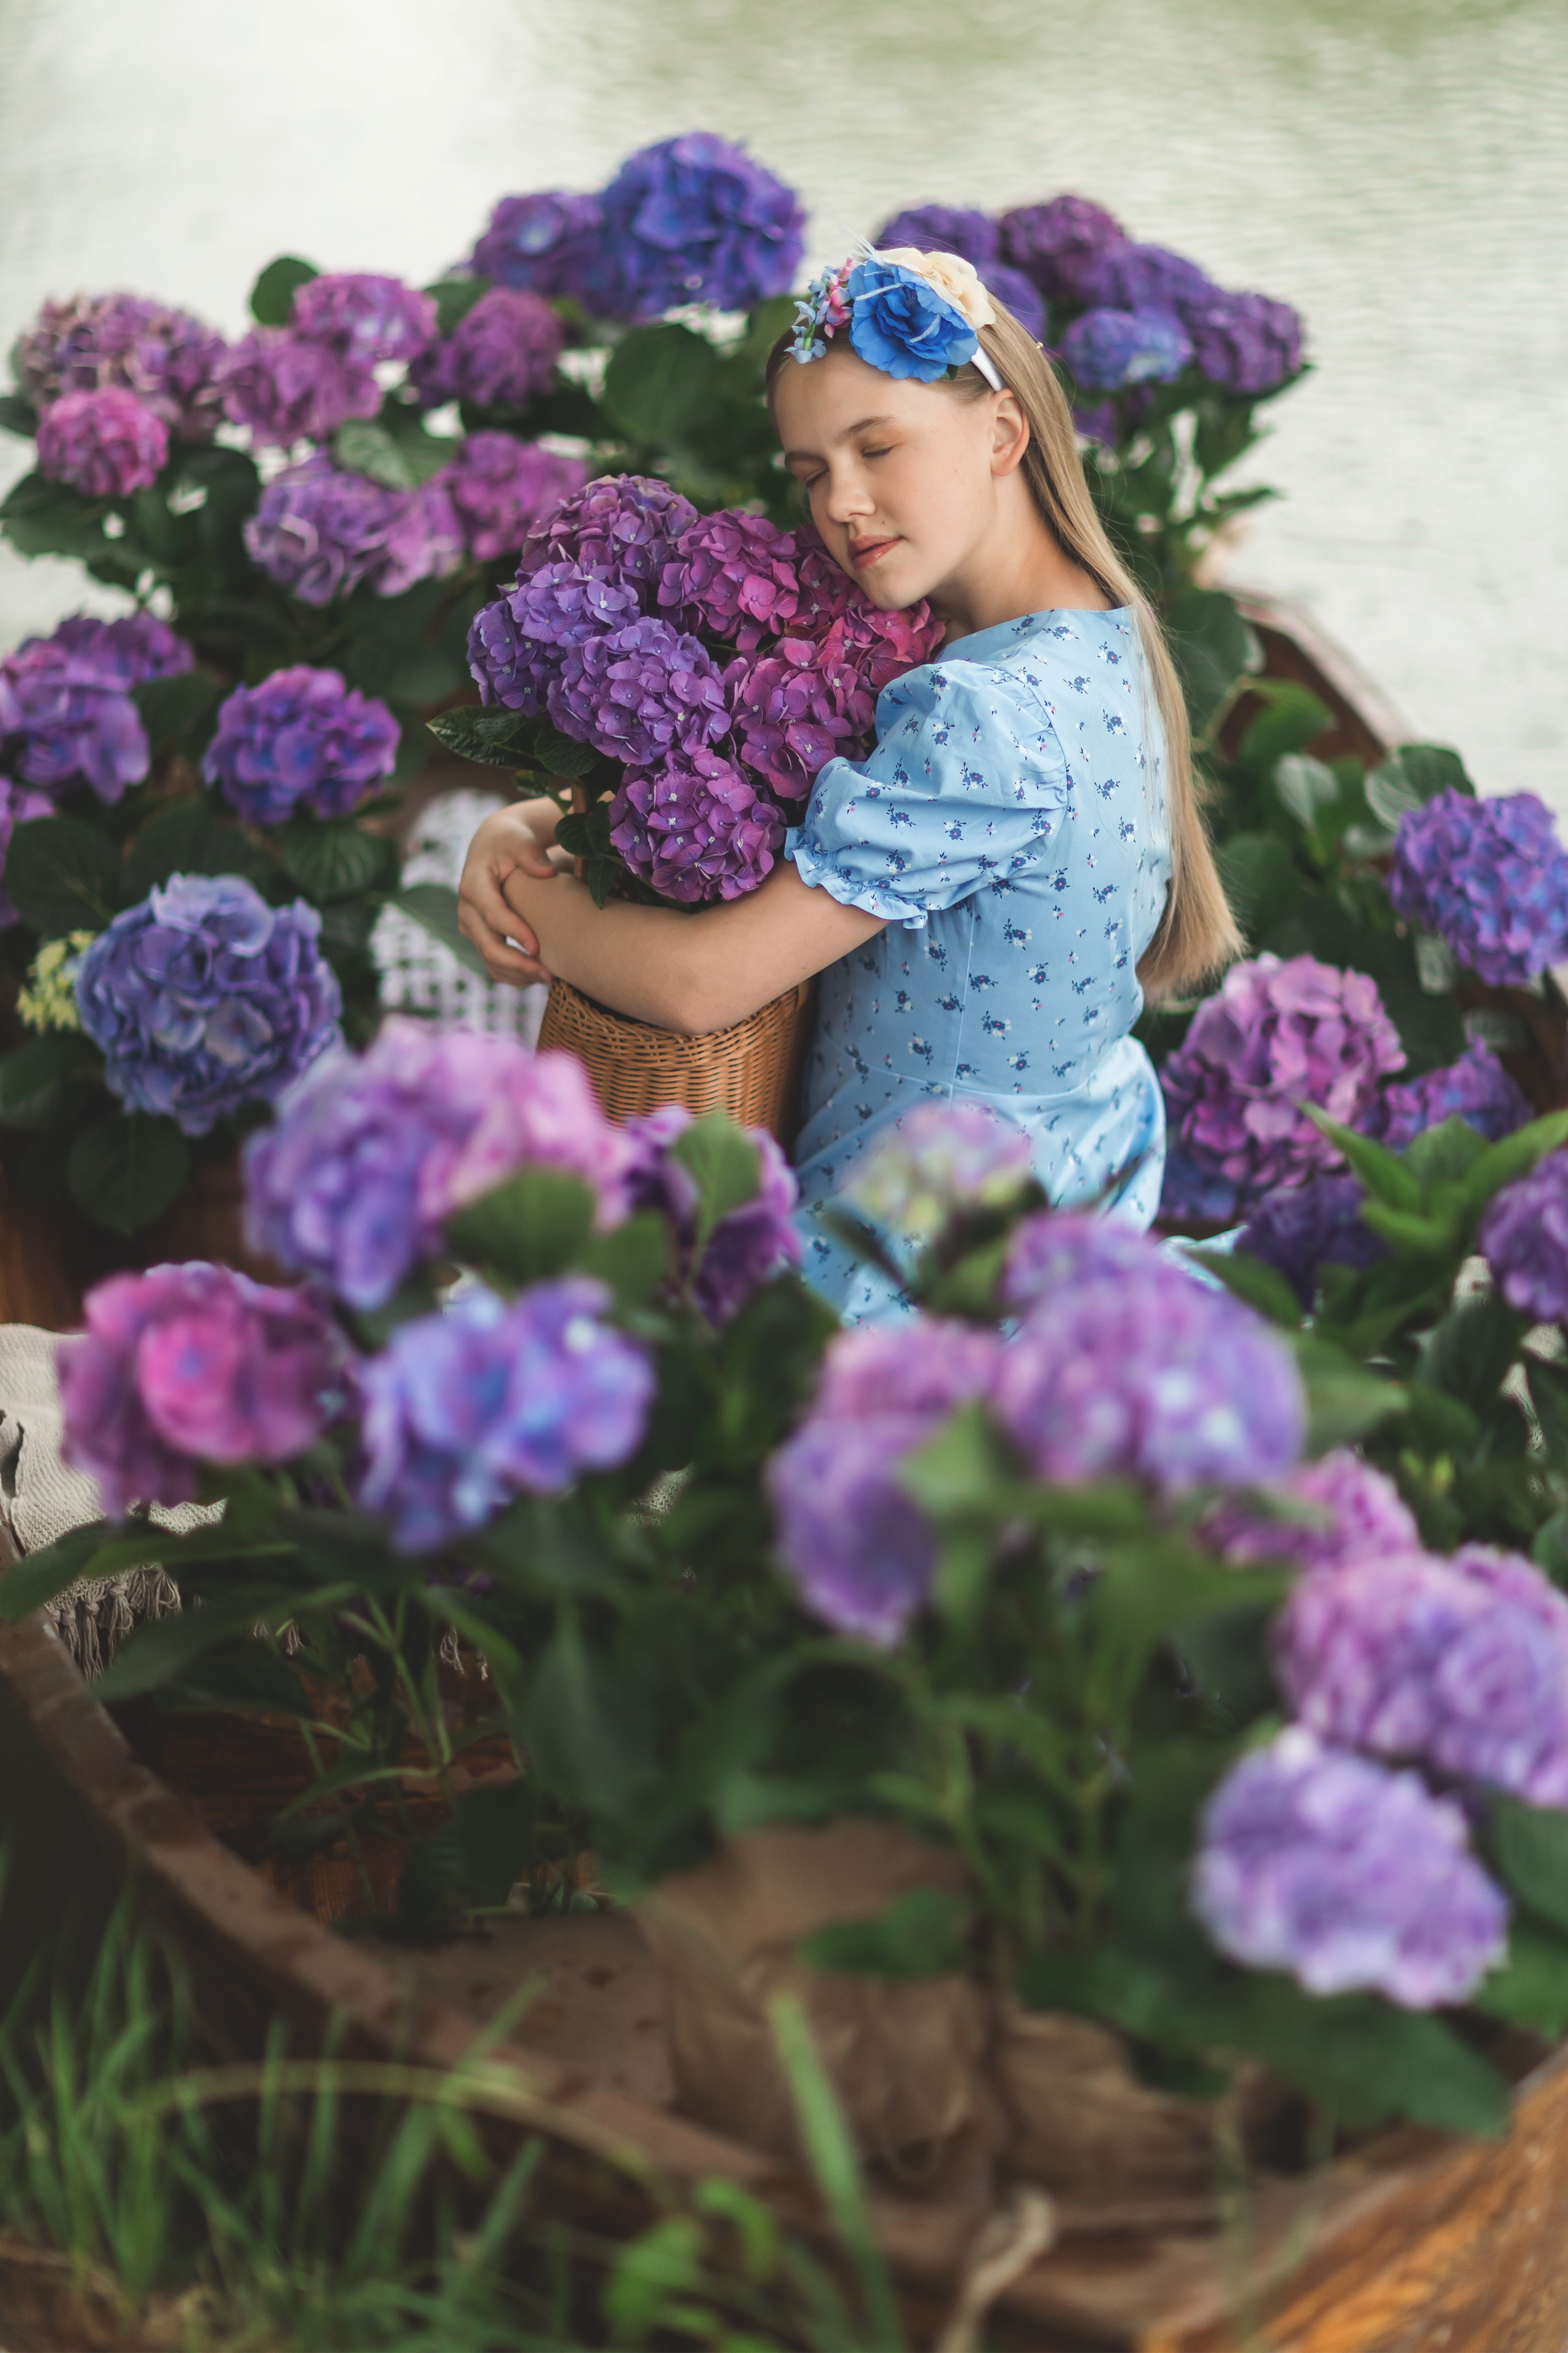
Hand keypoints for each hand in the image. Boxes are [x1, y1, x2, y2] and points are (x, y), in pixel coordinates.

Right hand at [457, 800, 560, 986]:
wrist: (495, 847)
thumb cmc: (511, 842)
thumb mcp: (520, 840)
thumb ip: (531, 853)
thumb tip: (546, 872)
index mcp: (473, 884)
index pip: (492, 914)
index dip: (514, 933)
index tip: (538, 948)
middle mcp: (466, 910)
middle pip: (488, 946)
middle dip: (518, 964)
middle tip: (549, 975)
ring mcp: (470, 927)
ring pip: (490, 961)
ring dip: (518, 975)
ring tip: (549, 979)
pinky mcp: (478, 938)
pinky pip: (493, 965)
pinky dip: (514, 976)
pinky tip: (538, 977)